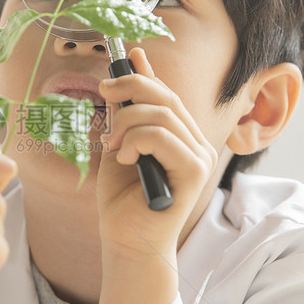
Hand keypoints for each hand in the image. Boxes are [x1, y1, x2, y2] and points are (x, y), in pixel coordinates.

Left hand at [96, 46, 217, 259]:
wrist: (126, 241)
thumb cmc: (122, 199)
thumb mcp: (120, 143)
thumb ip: (127, 110)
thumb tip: (132, 64)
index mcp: (182, 137)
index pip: (167, 94)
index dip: (143, 74)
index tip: (120, 62)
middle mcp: (197, 144)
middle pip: (166, 97)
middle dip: (129, 88)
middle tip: (102, 94)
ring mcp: (200, 158)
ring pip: (161, 115)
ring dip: (126, 122)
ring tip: (110, 144)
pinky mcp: (194, 172)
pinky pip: (162, 137)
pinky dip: (136, 140)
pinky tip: (125, 158)